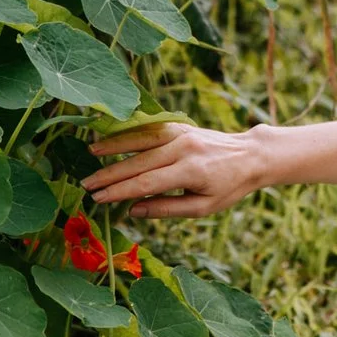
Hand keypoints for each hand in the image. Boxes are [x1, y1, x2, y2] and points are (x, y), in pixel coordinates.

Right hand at [82, 121, 271, 218]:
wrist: (251, 155)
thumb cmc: (228, 187)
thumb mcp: (203, 207)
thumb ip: (167, 209)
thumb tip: (133, 210)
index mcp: (191, 171)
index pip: (146, 183)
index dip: (120, 192)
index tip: (98, 199)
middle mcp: (183, 148)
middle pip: (138, 162)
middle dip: (110, 174)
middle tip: (86, 185)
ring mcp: (181, 133)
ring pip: (140, 140)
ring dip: (113, 146)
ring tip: (90, 153)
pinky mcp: (179, 125)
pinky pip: (148, 129)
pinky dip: (127, 133)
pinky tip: (110, 137)